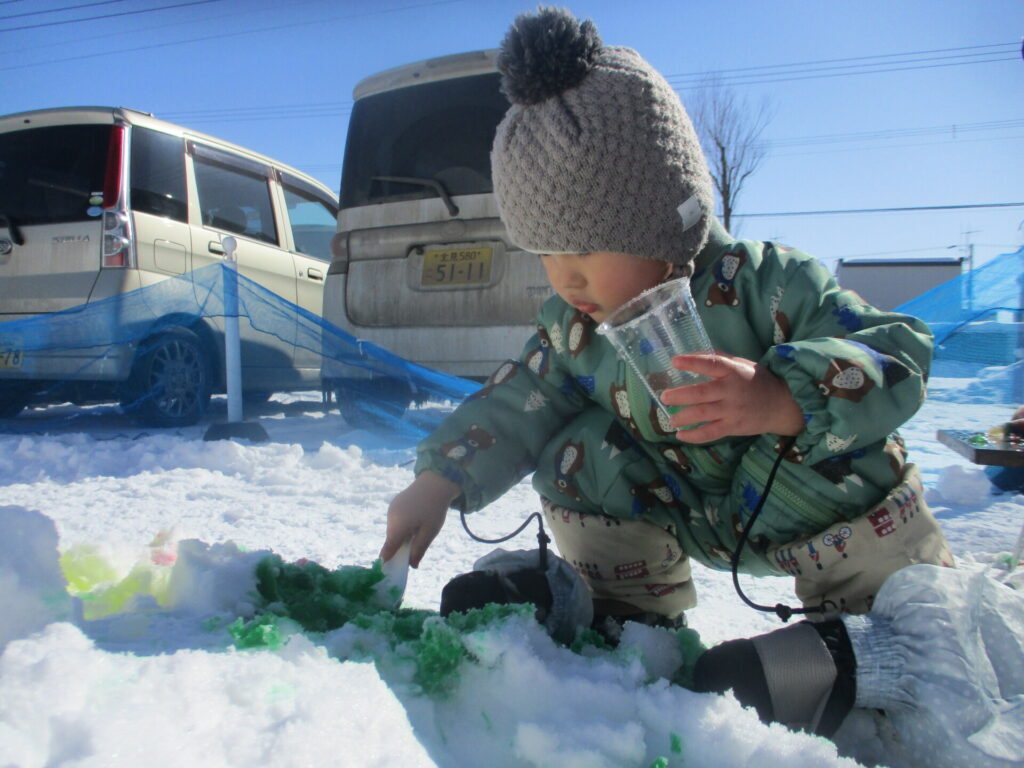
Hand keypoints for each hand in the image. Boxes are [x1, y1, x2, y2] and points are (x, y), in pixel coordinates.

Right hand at [380, 471, 459, 567]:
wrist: (435, 482)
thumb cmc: (434, 509)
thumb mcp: (429, 533)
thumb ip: (419, 550)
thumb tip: (411, 566)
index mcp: (398, 528)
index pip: (387, 549)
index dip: (387, 561)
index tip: (389, 570)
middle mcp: (391, 519)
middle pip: (392, 540)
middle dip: (401, 546)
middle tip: (417, 546)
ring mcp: (391, 510)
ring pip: (394, 530)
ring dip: (403, 535)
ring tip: (419, 529)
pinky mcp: (395, 504)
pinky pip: (396, 521)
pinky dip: (403, 525)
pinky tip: (416, 519)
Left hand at [660, 352, 804, 442]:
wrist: (782, 404)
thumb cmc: (757, 381)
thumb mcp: (741, 364)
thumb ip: (719, 359)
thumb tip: (691, 354)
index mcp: (733, 371)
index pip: (711, 363)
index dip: (692, 362)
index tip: (674, 361)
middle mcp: (732, 390)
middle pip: (702, 393)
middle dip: (680, 395)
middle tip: (664, 397)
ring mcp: (733, 410)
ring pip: (704, 414)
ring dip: (684, 417)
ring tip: (671, 419)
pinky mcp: (734, 427)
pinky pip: (711, 433)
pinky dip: (695, 436)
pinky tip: (681, 435)